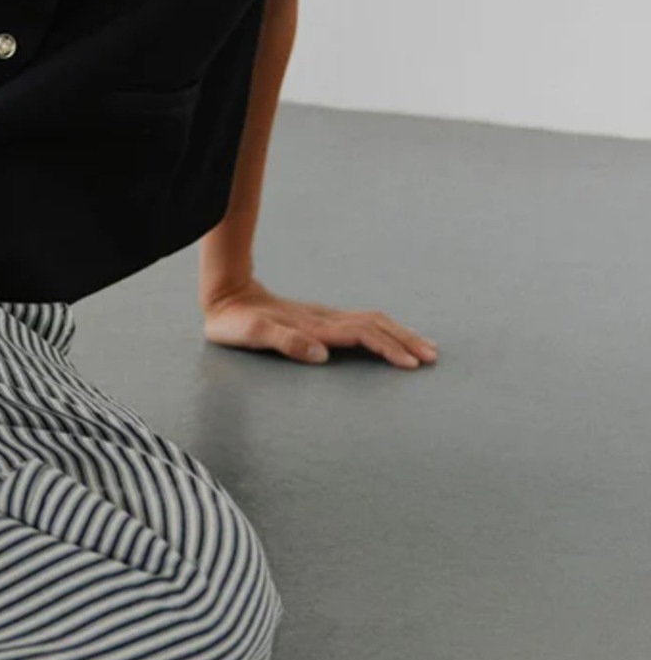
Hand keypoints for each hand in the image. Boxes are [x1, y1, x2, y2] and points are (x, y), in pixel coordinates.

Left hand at [201, 277, 438, 369]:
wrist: (226, 295)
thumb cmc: (235, 322)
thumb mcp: (251, 334)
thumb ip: (284, 342)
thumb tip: (322, 355)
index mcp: (314, 325)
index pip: (361, 335)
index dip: (387, 348)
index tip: (410, 363)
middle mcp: (324, 319)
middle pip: (375, 325)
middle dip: (405, 340)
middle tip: (432, 357)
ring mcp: (323, 316)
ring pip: (372, 320)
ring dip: (399, 333)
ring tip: (424, 347)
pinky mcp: (320, 318)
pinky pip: (361, 322)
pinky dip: (384, 329)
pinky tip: (391, 337)